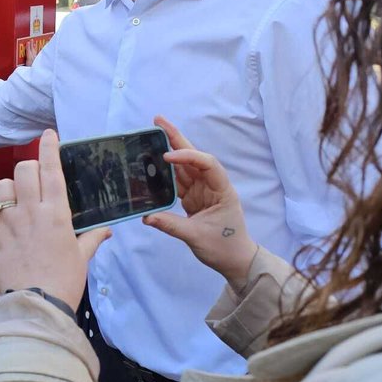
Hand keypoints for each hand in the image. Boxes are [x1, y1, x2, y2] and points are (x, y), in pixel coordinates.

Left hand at [0, 130, 110, 310]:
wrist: (38, 305)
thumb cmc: (64, 282)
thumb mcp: (82, 258)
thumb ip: (92, 238)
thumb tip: (106, 231)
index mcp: (56, 213)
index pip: (52, 169)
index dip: (49, 147)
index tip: (48, 135)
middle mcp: (30, 212)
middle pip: (23, 169)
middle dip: (29, 169)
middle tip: (34, 180)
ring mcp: (8, 223)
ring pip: (1, 186)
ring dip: (9, 189)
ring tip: (15, 200)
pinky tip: (0, 219)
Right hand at [142, 115, 256, 288]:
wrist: (235, 261)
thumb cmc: (225, 248)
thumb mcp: (197, 237)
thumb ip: (171, 225)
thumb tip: (146, 217)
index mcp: (221, 190)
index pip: (206, 164)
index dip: (187, 157)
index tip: (166, 156)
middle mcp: (212, 185)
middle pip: (194, 157)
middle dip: (176, 138)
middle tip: (158, 121)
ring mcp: (201, 191)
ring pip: (184, 167)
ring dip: (169, 151)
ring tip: (152, 135)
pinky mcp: (192, 199)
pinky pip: (177, 181)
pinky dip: (165, 172)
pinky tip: (153, 161)